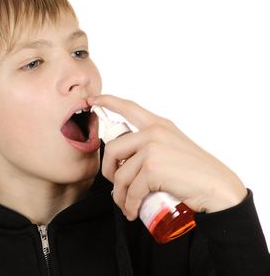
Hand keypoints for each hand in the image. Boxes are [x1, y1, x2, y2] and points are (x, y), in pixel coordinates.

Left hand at [88, 94, 246, 219]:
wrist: (218, 188)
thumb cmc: (196, 172)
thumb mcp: (174, 146)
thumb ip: (152, 145)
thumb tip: (126, 161)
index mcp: (159, 124)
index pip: (128, 107)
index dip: (108, 101)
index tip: (93, 100)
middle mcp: (154, 132)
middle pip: (112, 148)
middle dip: (109, 171)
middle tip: (116, 186)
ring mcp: (153, 149)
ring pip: (120, 174)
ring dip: (120, 195)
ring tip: (126, 205)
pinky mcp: (152, 168)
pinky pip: (131, 190)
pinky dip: (129, 205)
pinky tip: (133, 211)